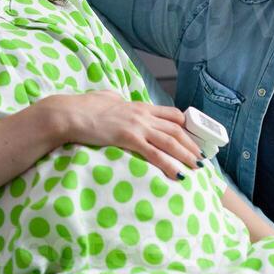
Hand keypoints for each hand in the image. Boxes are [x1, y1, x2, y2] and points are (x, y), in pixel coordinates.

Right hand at [40, 91, 202, 179]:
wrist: (71, 114)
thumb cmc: (84, 108)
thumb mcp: (106, 99)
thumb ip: (116, 100)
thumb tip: (116, 99)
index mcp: (139, 105)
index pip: (171, 114)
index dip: (186, 127)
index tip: (193, 138)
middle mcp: (143, 114)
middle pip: (176, 129)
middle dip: (192, 144)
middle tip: (202, 157)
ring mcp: (137, 126)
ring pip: (171, 141)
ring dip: (187, 155)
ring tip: (197, 167)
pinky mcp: (129, 138)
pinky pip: (155, 154)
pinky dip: (169, 164)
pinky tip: (178, 174)